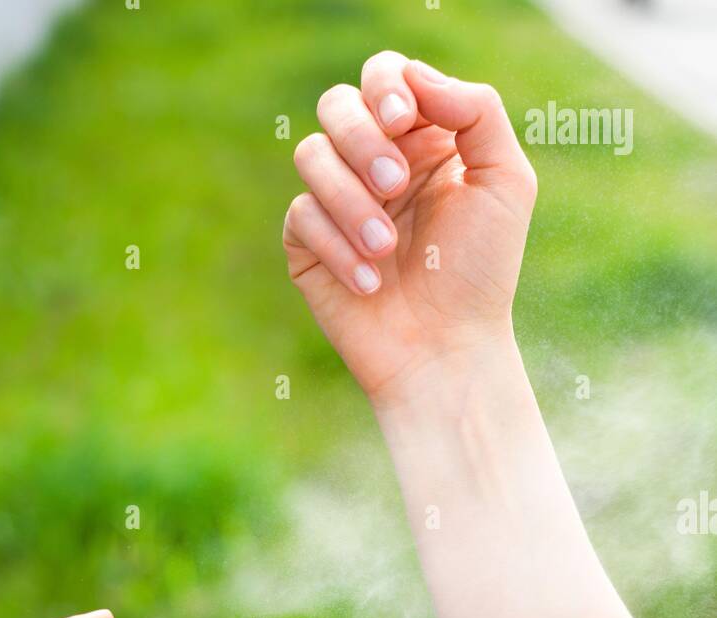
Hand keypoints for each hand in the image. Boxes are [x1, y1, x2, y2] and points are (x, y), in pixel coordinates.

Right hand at [283, 52, 536, 405]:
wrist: (445, 351)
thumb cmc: (480, 273)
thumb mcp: (504, 182)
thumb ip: (477, 112)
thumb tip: (416, 77)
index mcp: (422, 139)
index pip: (384, 77)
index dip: (385, 86)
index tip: (403, 118)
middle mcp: (375, 163)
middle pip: (338, 105)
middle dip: (363, 139)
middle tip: (394, 185)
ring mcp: (337, 202)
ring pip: (311, 154)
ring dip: (350, 199)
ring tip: (386, 249)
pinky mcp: (308, 245)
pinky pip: (300, 216)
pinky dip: (337, 247)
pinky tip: (370, 284)